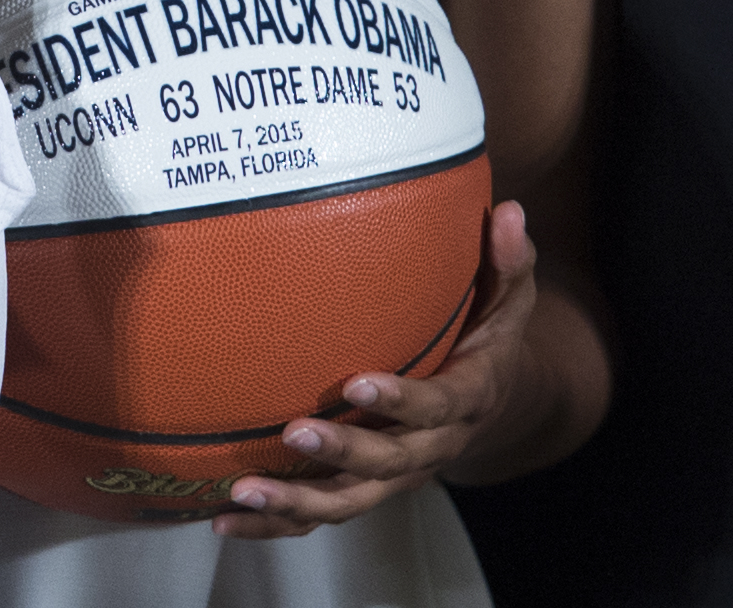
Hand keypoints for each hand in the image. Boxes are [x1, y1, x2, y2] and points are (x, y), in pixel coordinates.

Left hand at [216, 200, 542, 538]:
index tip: (360, 384)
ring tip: (243, 491)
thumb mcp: (507, 300)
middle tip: (295, 430)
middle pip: (390, 462)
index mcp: (464, 400)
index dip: (404, 400)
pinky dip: (275, 522)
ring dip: (297, 501)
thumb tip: (510, 210)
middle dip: (344, 451)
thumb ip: (507, 261)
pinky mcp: (363, 487)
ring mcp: (393, 475)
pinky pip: (320, 514)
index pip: (438, 405)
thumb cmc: (485, 336)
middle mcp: (429, 448)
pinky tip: (222, 518)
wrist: (491, 406)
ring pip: (350, 500)